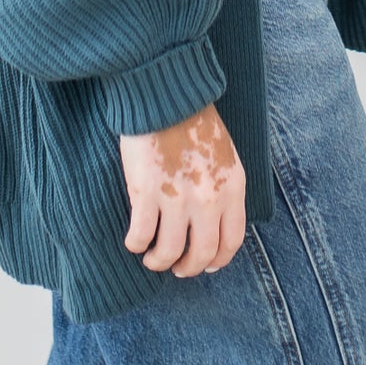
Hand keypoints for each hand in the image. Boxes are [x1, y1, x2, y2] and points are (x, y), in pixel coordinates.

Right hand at [118, 101, 246, 277]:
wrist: (167, 96)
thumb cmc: (194, 120)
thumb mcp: (225, 155)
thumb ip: (223, 188)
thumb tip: (214, 220)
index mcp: (232, 187)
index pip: (232, 240)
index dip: (218, 259)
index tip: (206, 264)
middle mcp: (209, 199)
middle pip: (202, 253)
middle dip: (188, 268)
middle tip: (177, 267)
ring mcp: (177, 198)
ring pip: (170, 251)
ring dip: (159, 261)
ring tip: (152, 257)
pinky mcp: (147, 193)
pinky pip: (141, 235)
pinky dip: (136, 244)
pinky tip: (133, 241)